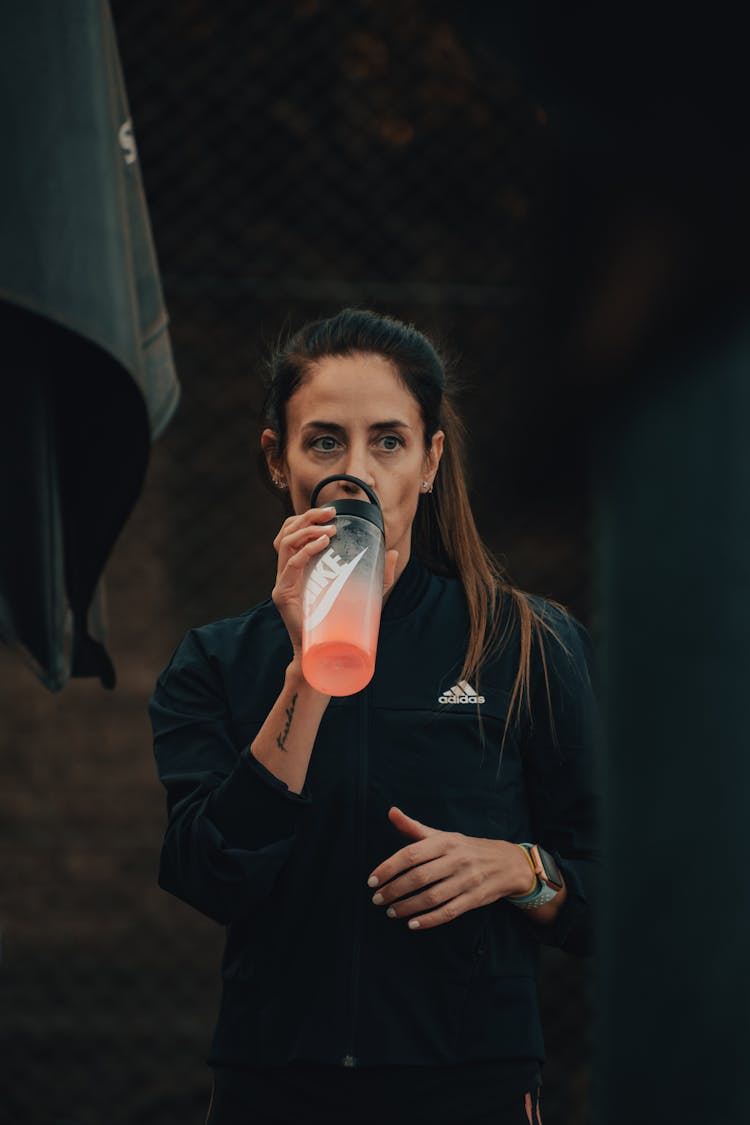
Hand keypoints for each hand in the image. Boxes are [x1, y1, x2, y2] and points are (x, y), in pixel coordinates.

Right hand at [271, 509, 397, 653]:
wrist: (325, 653)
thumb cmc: (342, 624)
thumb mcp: (364, 594)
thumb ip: (378, 574)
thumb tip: (392, 552)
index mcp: (301, 567)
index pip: (293, 533)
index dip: (308, 518)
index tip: (332, 512)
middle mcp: (288, 572)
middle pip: (287, 532)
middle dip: (307, 517)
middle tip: (330, 513)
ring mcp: (283, 582)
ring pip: (284, 543)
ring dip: (306, 530)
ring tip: (329, 529)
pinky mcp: (283, 594)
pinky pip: (291, 564)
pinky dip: (306, 550)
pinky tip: (322, 543)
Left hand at [366, 807, 535, 930]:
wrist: (508, 863)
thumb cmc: (466, 848)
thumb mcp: (443, 835)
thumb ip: (414, 828)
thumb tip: (390, 811)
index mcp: (445, 841)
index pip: (411, 854)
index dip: (388, 868)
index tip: (372, 881)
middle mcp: (456, 859)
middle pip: (419, 877)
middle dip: (394, 890)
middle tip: (377, 899)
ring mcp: (467, 880)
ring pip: (432, 897)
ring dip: (407, 907)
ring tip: (391, 912)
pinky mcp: (475, 899)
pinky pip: (448, 912)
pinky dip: (428, 920)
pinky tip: (412, 924)